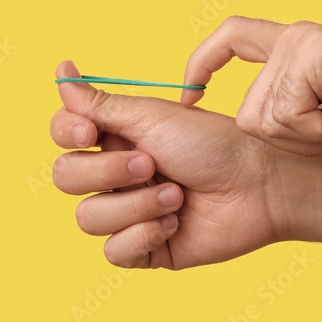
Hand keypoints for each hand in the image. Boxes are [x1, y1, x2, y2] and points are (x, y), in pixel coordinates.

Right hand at [51, 61, 288, 268]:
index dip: (67, 133)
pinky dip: (141, 235)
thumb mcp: (153, 116)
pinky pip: (113, 251)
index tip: (91, 131)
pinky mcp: (147, 248)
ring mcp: (130, 213)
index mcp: (117, 137)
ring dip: (133, 205)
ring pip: (88, 219)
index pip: (64, 136)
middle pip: (66, 178)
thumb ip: (100, 103)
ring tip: (176, 196)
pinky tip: (174, 224)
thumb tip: (61, 70)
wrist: (260, 184)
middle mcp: (118, 175)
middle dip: (106, 172)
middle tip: (151, 164)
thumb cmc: (214, 143)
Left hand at [181, 16, 321, 153]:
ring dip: (311, 136)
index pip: (230, 37)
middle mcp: (293, 39)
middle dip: (291, 139)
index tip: (188, 94)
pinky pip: (290, 117)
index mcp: (297, 47)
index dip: (201, 64)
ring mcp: (301, 43)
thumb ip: (294, 106)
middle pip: (248, 114)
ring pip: (265, 120)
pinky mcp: (312, 54)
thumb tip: (256, 125)